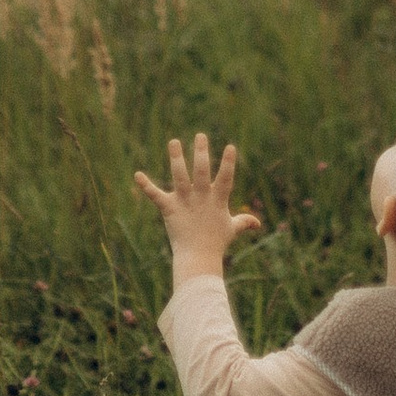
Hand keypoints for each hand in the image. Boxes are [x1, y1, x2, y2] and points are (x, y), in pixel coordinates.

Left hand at [132, 132, 262, 282]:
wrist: (198, 259)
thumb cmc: (215, 244)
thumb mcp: (231, 230)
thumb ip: (243, 222)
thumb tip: (257, 224)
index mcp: (217, 200)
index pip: (226, 178)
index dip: (228, 163)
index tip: (230, 146)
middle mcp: (201, 198)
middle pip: (202, 171)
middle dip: (201, 153)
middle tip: (200, 135)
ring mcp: (184, 202)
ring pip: (180, 176)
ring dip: (176, 159)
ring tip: (174, 142)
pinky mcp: (169, 209)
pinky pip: (155, 195)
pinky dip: (146, 186)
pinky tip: (137, 175)